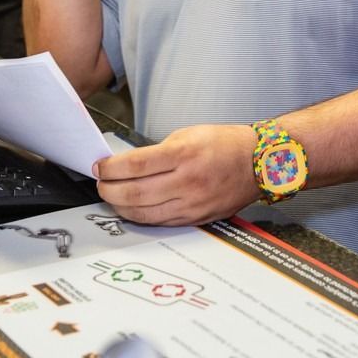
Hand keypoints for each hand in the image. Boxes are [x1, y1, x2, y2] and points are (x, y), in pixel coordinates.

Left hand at [92, 124, 257, 227]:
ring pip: (145, 213)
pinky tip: (132, 209)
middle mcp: (187, 181)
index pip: (136, 164)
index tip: (99, 166)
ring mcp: (192, 203)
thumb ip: (159, 151)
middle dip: (110, 190)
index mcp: (183, 154)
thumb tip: (129, 165)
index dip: (111, 168)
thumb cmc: (224, 144)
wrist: (257, 163)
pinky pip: (161, 222)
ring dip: (121, 206)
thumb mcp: (188, 134)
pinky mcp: (196, 218)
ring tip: (111, 197)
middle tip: (100, 184)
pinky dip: (141, 217)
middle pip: (136, 192)